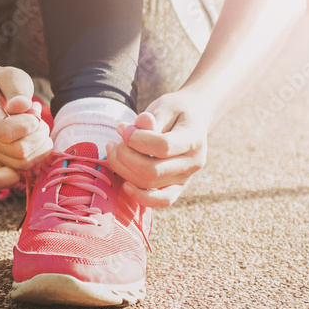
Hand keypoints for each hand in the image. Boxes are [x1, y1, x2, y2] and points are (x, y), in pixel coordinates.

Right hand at [0, 65, 51, 188]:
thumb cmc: (1, 85)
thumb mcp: (11, 76)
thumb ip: (17, 89)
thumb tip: (22, 106)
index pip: (6, 132)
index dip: (28, 125)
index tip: (33, 111)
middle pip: (18, 153)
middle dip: (38, 137)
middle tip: (38, 121)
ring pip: (20, 165)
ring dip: (39, 149)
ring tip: (36, 131)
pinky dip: (16, 177)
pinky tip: (29, 158)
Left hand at [106, 93, 209, 208]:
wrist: (194, 119)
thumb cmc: (176, 111)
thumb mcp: (165, 107)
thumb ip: (152, 118)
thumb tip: (136, 126)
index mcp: (194, 140)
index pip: (162, 146)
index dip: (136, 139)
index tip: (122, 128)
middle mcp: (193, 163)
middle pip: (152, 170)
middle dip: (125, 156)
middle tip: (114, 142)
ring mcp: (186, 178)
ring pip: (149, 184)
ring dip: (124, 170)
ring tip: (114, 152)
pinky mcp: (177, 188)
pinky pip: (161, 201)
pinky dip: (140, 197)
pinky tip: (125, 184)